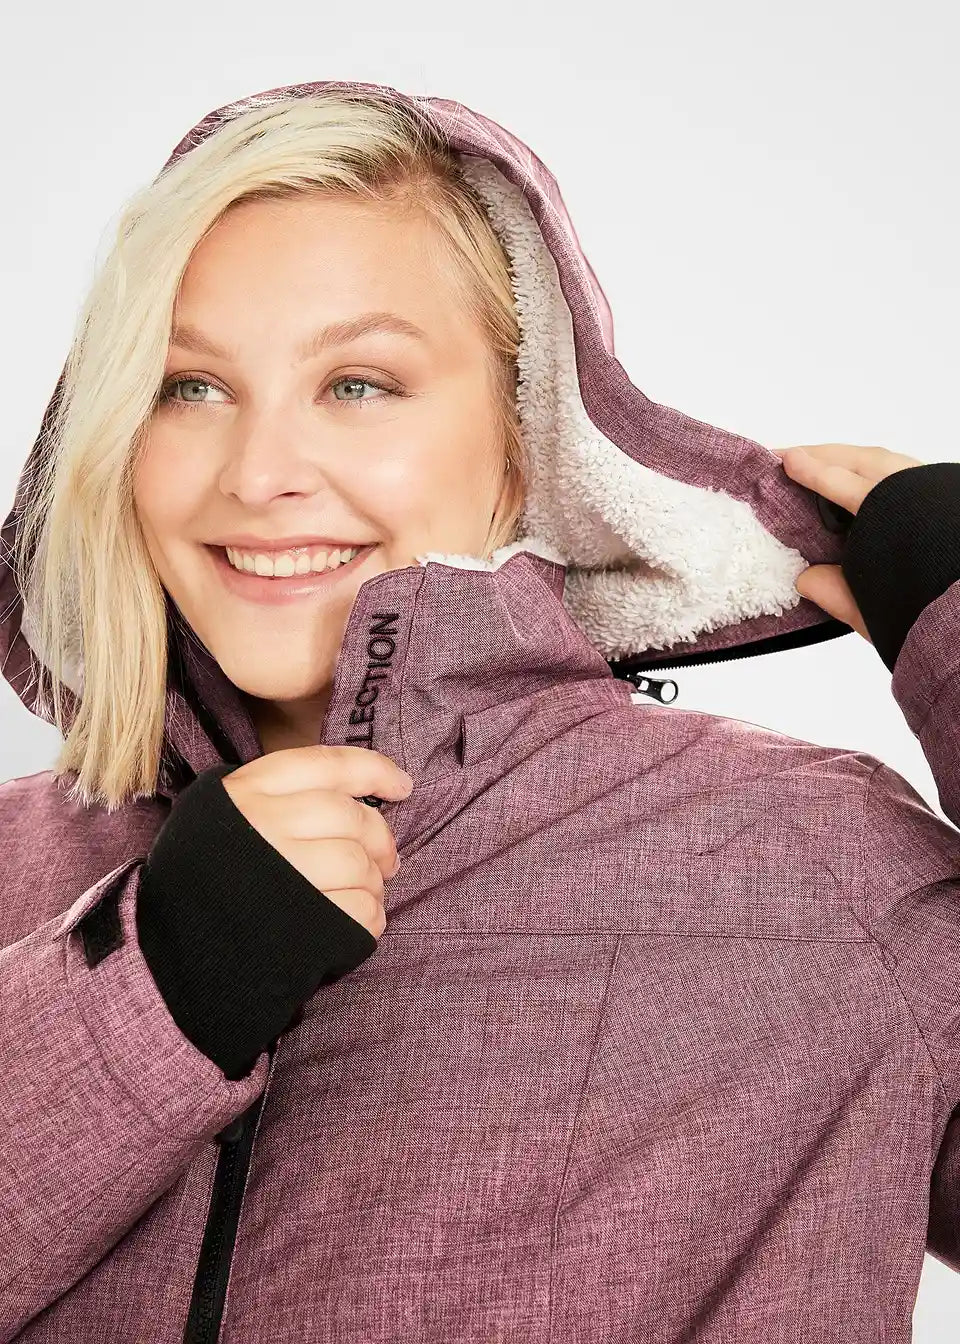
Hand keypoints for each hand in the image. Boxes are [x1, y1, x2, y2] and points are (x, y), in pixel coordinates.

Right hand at [220, 745, 413, 939]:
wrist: (163, 958)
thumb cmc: (201, 882)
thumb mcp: (221, 817)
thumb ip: (276, 798)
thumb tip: (354, 794)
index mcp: (247, 792)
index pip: (328, 765)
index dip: (375, 771)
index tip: (403, 786)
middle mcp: (263, 826)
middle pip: (352, 818)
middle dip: (380, 840)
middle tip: (387, 861)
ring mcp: (281, 876)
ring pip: (359, 866)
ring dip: (373, 885)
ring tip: (365, 895)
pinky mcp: (298, 925)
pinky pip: (359, 912)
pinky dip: (370, 919)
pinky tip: (357, 924)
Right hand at [771, 442, 924, 642]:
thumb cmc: (925, 615)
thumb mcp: (872, 612)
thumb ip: (834, 593)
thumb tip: (804, 578)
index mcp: (892, 518)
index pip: (845, 484)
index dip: (813, 471)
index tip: (787, 461)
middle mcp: (917, 496)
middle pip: (866, 461)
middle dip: (825, 456)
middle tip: (790, 456)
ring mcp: (934, 492)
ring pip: (887, 463)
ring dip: (849, 460)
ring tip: (818, 462)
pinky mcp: (945, 499)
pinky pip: (905, 471)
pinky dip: (875, 469)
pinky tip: (860, 478)